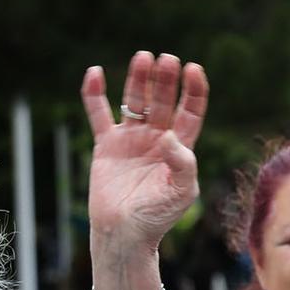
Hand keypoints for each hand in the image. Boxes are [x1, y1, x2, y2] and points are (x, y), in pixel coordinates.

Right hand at [80, 50, 207, 262]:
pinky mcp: (106, 144)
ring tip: (143, 57)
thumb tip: (170, 136)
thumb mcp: (182, 193)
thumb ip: (183, 164)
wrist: (124, 233)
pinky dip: (95, 94)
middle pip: (163, 100)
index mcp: (180, 148)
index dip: (193, 90)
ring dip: (138, 79)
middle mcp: (157, 138)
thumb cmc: (158, 217)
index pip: (190, 111)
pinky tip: (95, 73)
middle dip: (165, 79)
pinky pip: (99, 113)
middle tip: (167, 59)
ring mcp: (131, 139)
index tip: (194, 70)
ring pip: (134, 101)